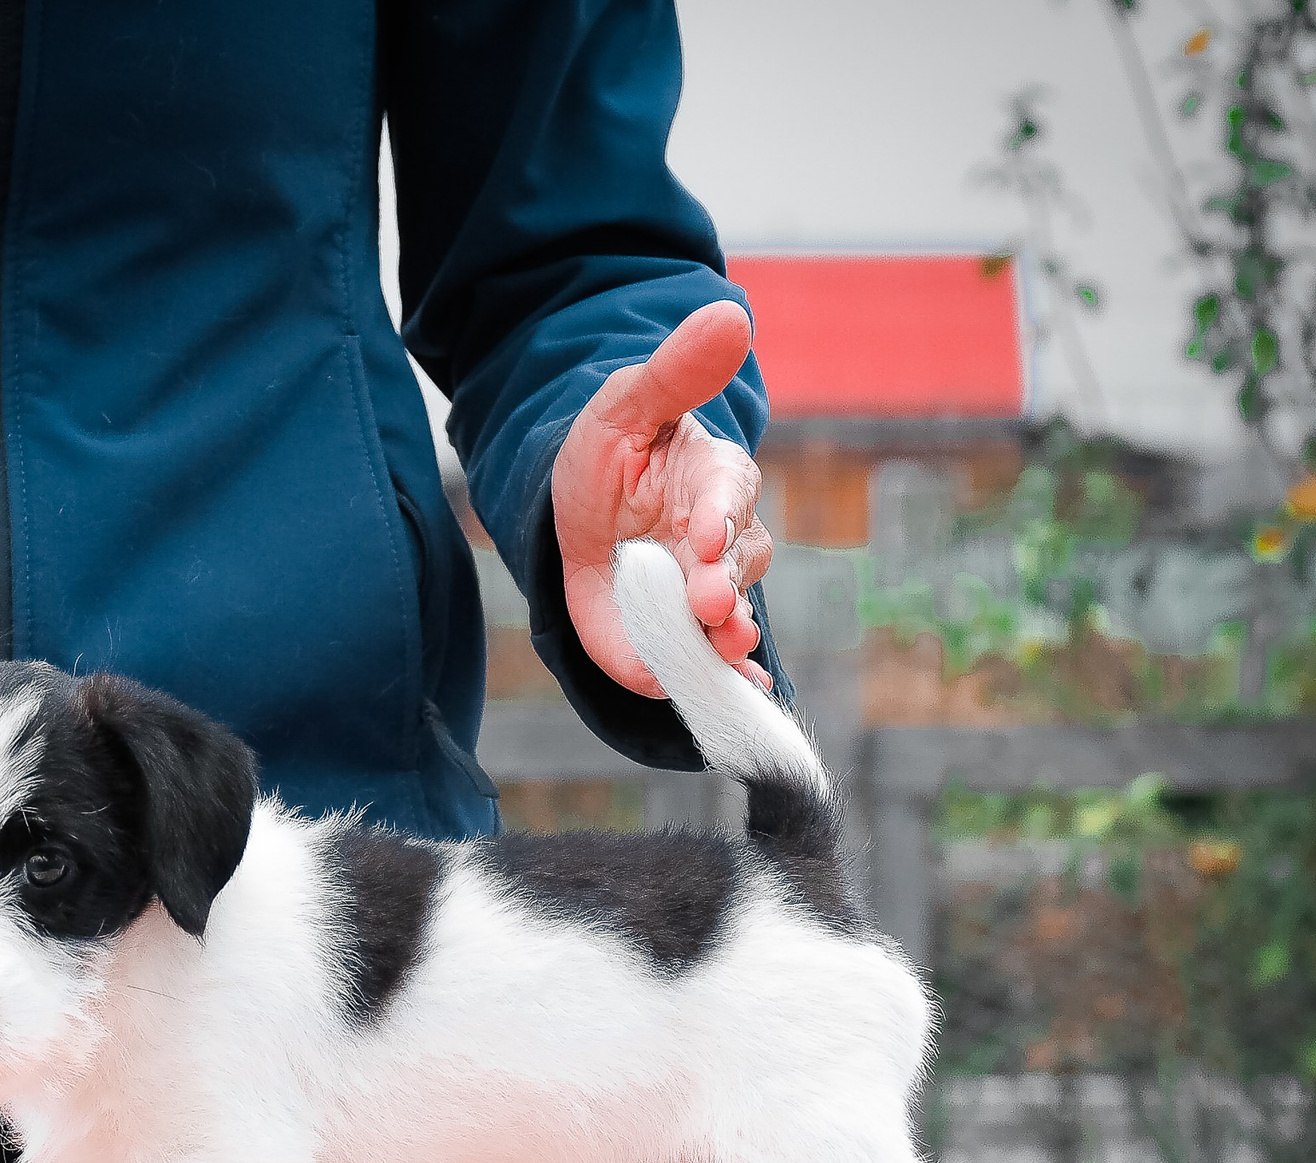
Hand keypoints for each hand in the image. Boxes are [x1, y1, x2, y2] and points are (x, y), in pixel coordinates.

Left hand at [551, 299, 774, 698]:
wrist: (576, 508)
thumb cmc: (609, 450)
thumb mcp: (626, 404)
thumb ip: (677, 372)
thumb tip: (732, 314)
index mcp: (713, 478)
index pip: (730, 492)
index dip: (721, 514)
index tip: (706, 534)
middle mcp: (719, 541)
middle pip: (738, 565)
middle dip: (725, 587)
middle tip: (710, 604)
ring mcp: (701, 593)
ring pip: (728, 617)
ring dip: (728, 637)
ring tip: (721, 648)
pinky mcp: (676, 637)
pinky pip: (705, 661)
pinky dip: (724, 680)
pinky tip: (738, 695)